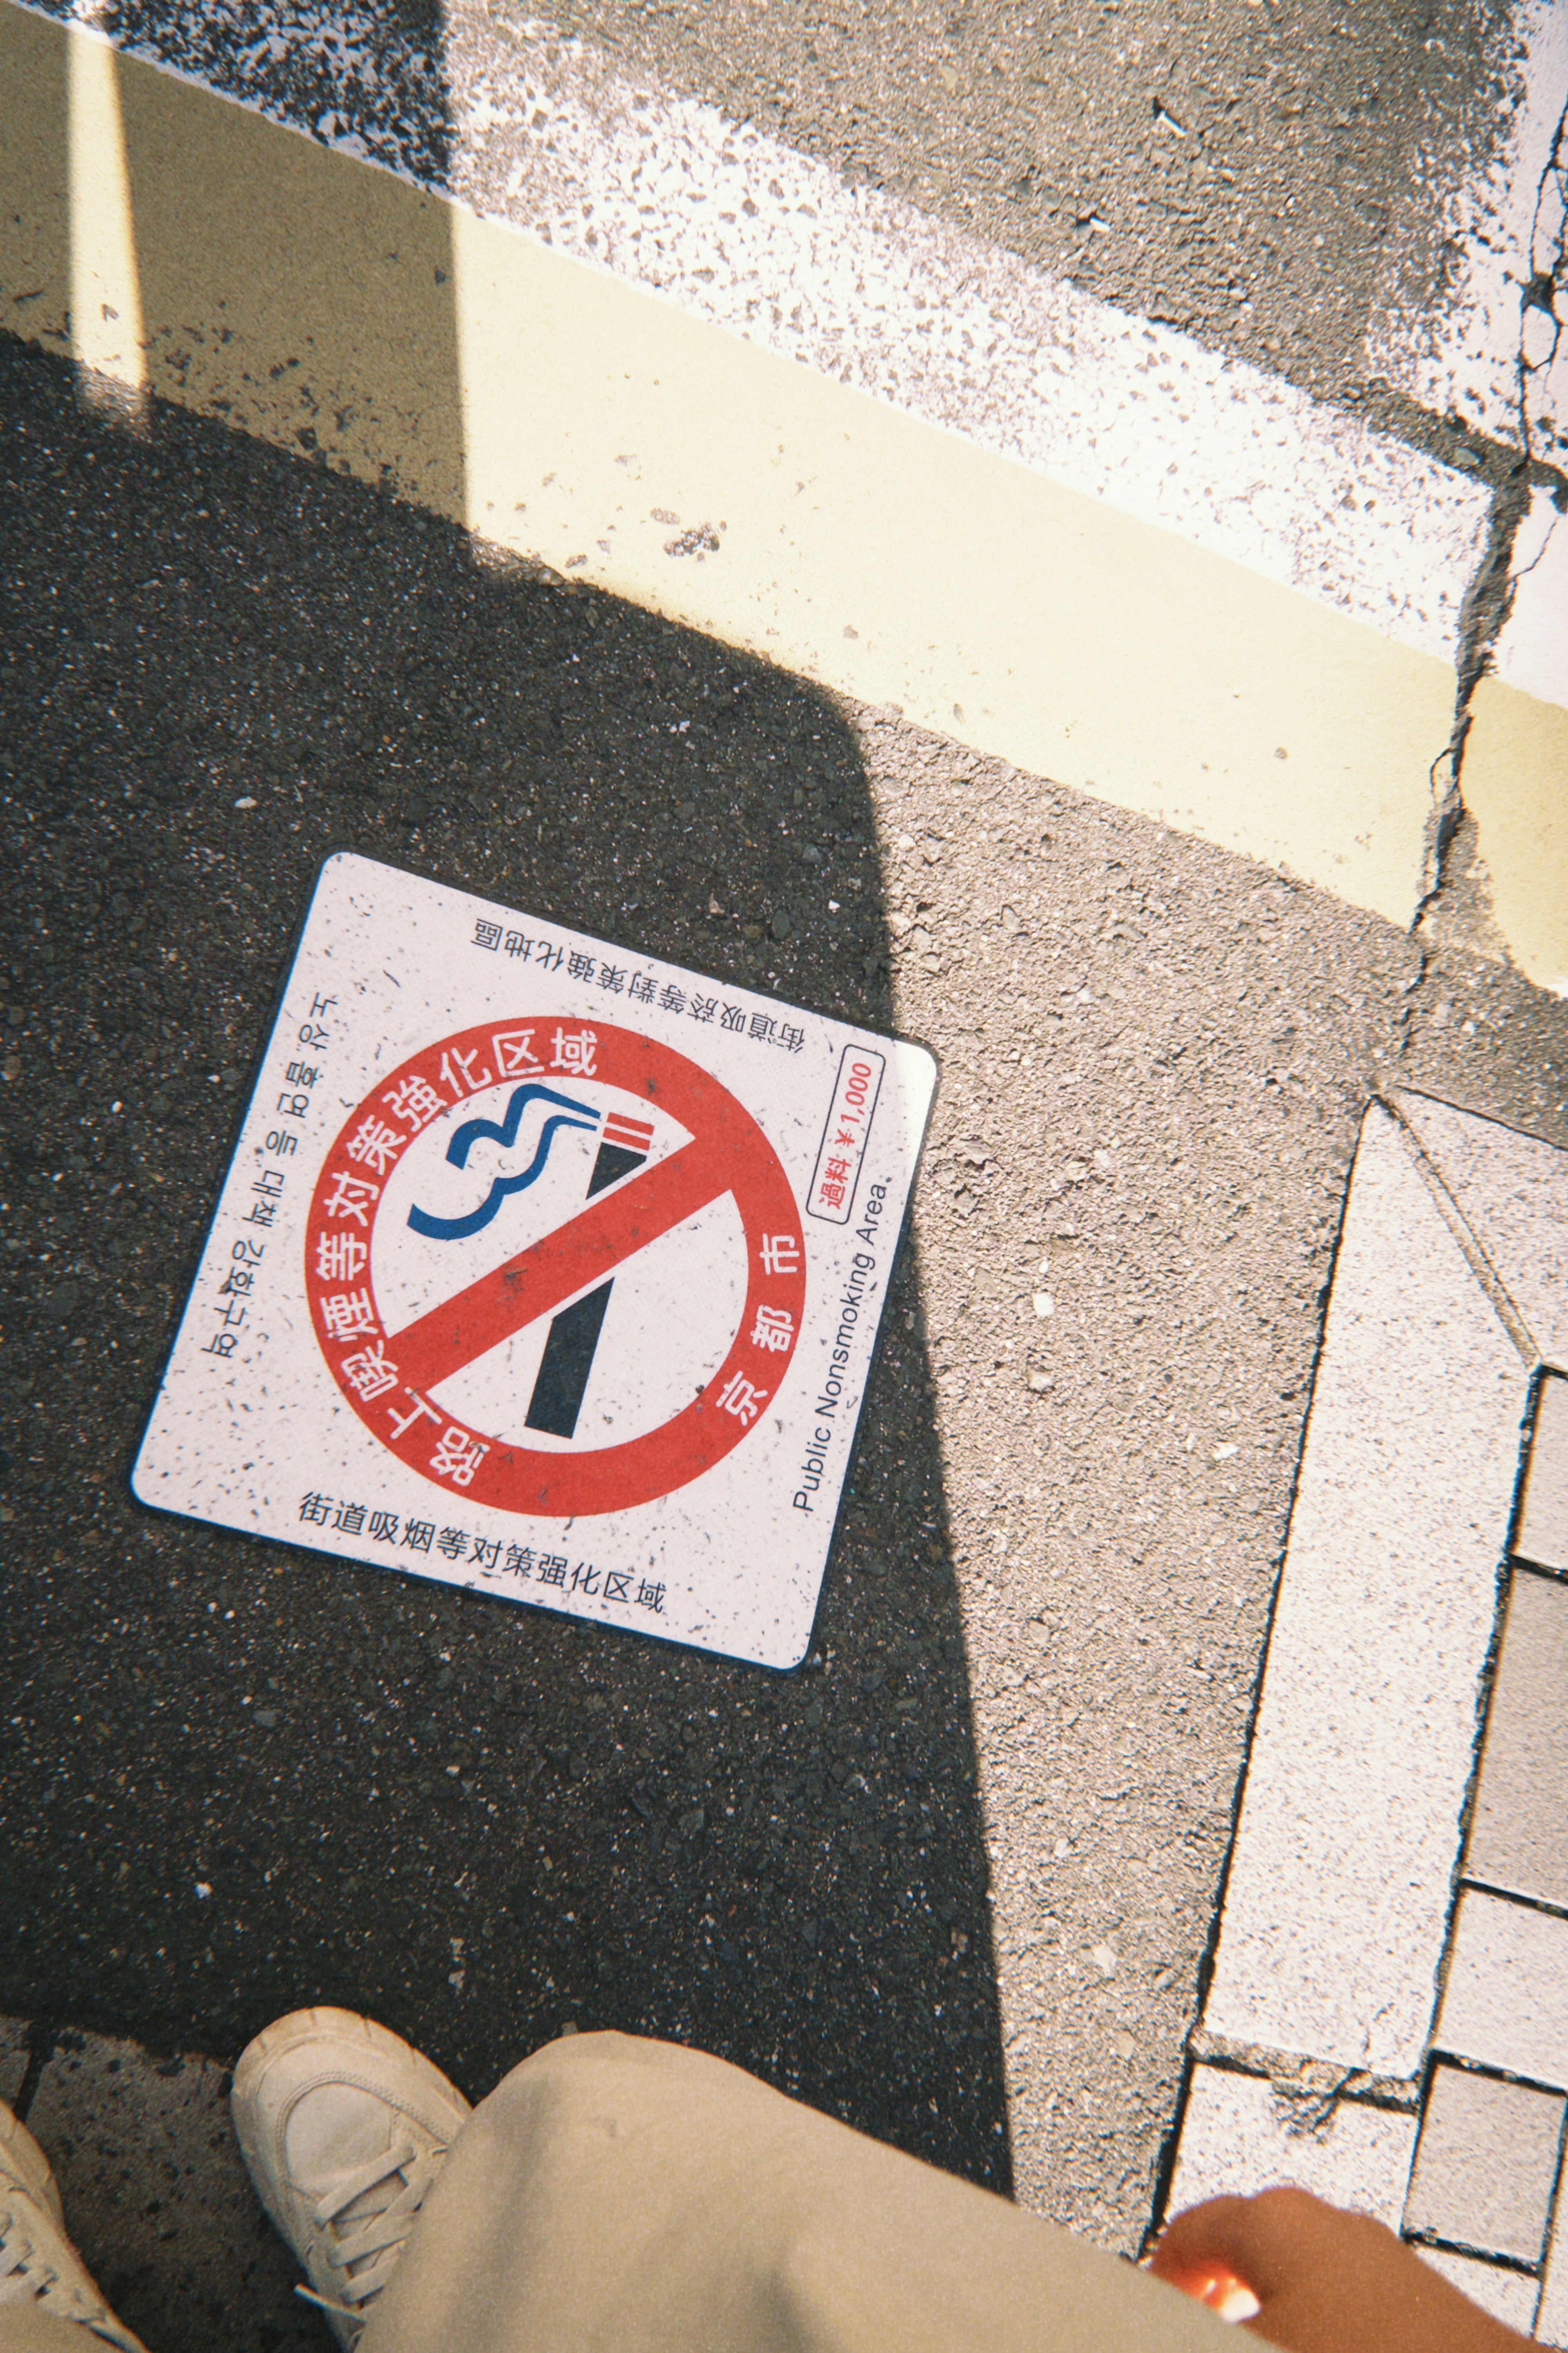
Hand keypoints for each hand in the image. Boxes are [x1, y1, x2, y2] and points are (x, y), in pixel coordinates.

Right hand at [1148, 2188, 1534, 2352]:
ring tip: (1254, 2340)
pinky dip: (1321, 2324)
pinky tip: (1319, 2345)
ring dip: (1270, 2311)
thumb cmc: (1366, 2351)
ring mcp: (1377, 2256)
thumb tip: (1170, 2327)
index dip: (1157, 2277)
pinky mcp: (1415, 2299)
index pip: (1185, 2232)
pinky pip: (1344, 2303)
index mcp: (1273, 2217)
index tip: (1147, 2305)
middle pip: (1243, 2248)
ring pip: (1299, 2277)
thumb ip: (1198, 2325)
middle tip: (1193, 2326)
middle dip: (1214, 2292)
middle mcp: (1327, 2221)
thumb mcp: (1249, 2341)